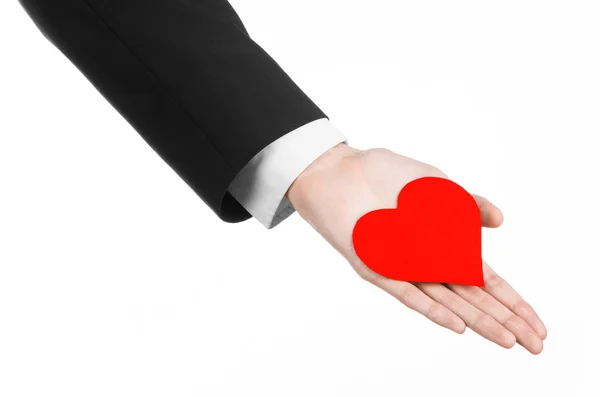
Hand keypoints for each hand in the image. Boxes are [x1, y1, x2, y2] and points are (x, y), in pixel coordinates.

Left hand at [286, 143, 546, 353]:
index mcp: (445, 243)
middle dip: (505, 319)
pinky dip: (433, 308)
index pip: (485, 279)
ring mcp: (404, 267)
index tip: (538, 323)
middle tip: (537, 344)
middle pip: (472, 297)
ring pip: (447, 301)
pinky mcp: (378, 268)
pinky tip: (457, 323)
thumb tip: (500, 221)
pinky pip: (408, 293)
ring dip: (477, 320)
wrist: (340, 170)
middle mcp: (427, 261)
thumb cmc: (385, 175)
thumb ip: (467, 204)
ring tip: (508, 340)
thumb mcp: (435, 185)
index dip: (512, 301)